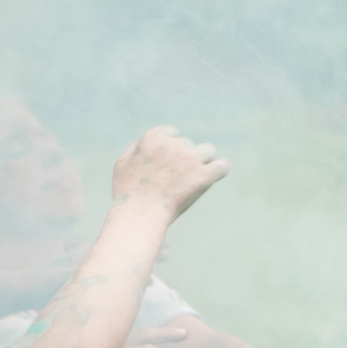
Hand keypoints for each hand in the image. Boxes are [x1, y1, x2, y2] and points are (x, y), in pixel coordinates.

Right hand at [110, 128, 228, 220]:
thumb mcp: (123, 163)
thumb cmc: (129, 192)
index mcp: (154, 137)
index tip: (167, 164)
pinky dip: (219, 170)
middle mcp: (174, 143)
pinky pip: (223, 166)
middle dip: (184, 158)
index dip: (170, 148)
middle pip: (189, 144)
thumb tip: (153, 141)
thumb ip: (138, 147)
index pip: (172, 133)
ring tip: (193, 177)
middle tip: (173, 178)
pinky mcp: (204, 174)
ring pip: (208, 151)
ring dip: (203, 161)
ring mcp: (191, 158)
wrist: (140, 214)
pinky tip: (213, 176)